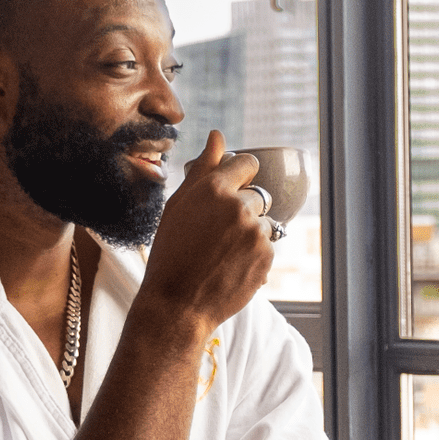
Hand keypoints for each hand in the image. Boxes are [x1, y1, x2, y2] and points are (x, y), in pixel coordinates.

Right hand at [133, 129, 274, 337]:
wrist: (177, 304)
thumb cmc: (171, 253)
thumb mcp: (179, 206)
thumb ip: (203, 169)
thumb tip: (218, 135)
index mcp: (213, 188)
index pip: (247, 164)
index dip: (242, 176)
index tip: (235, 188)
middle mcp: (238, 205)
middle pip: (257, 196)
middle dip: (242, 212)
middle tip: (216, 237)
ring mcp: (255, 232)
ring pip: (263, 223)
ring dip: (249, 236)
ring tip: (223, 255)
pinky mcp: (267, 256)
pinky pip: (267, 247)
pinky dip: (254, 256)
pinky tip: (231, 268)